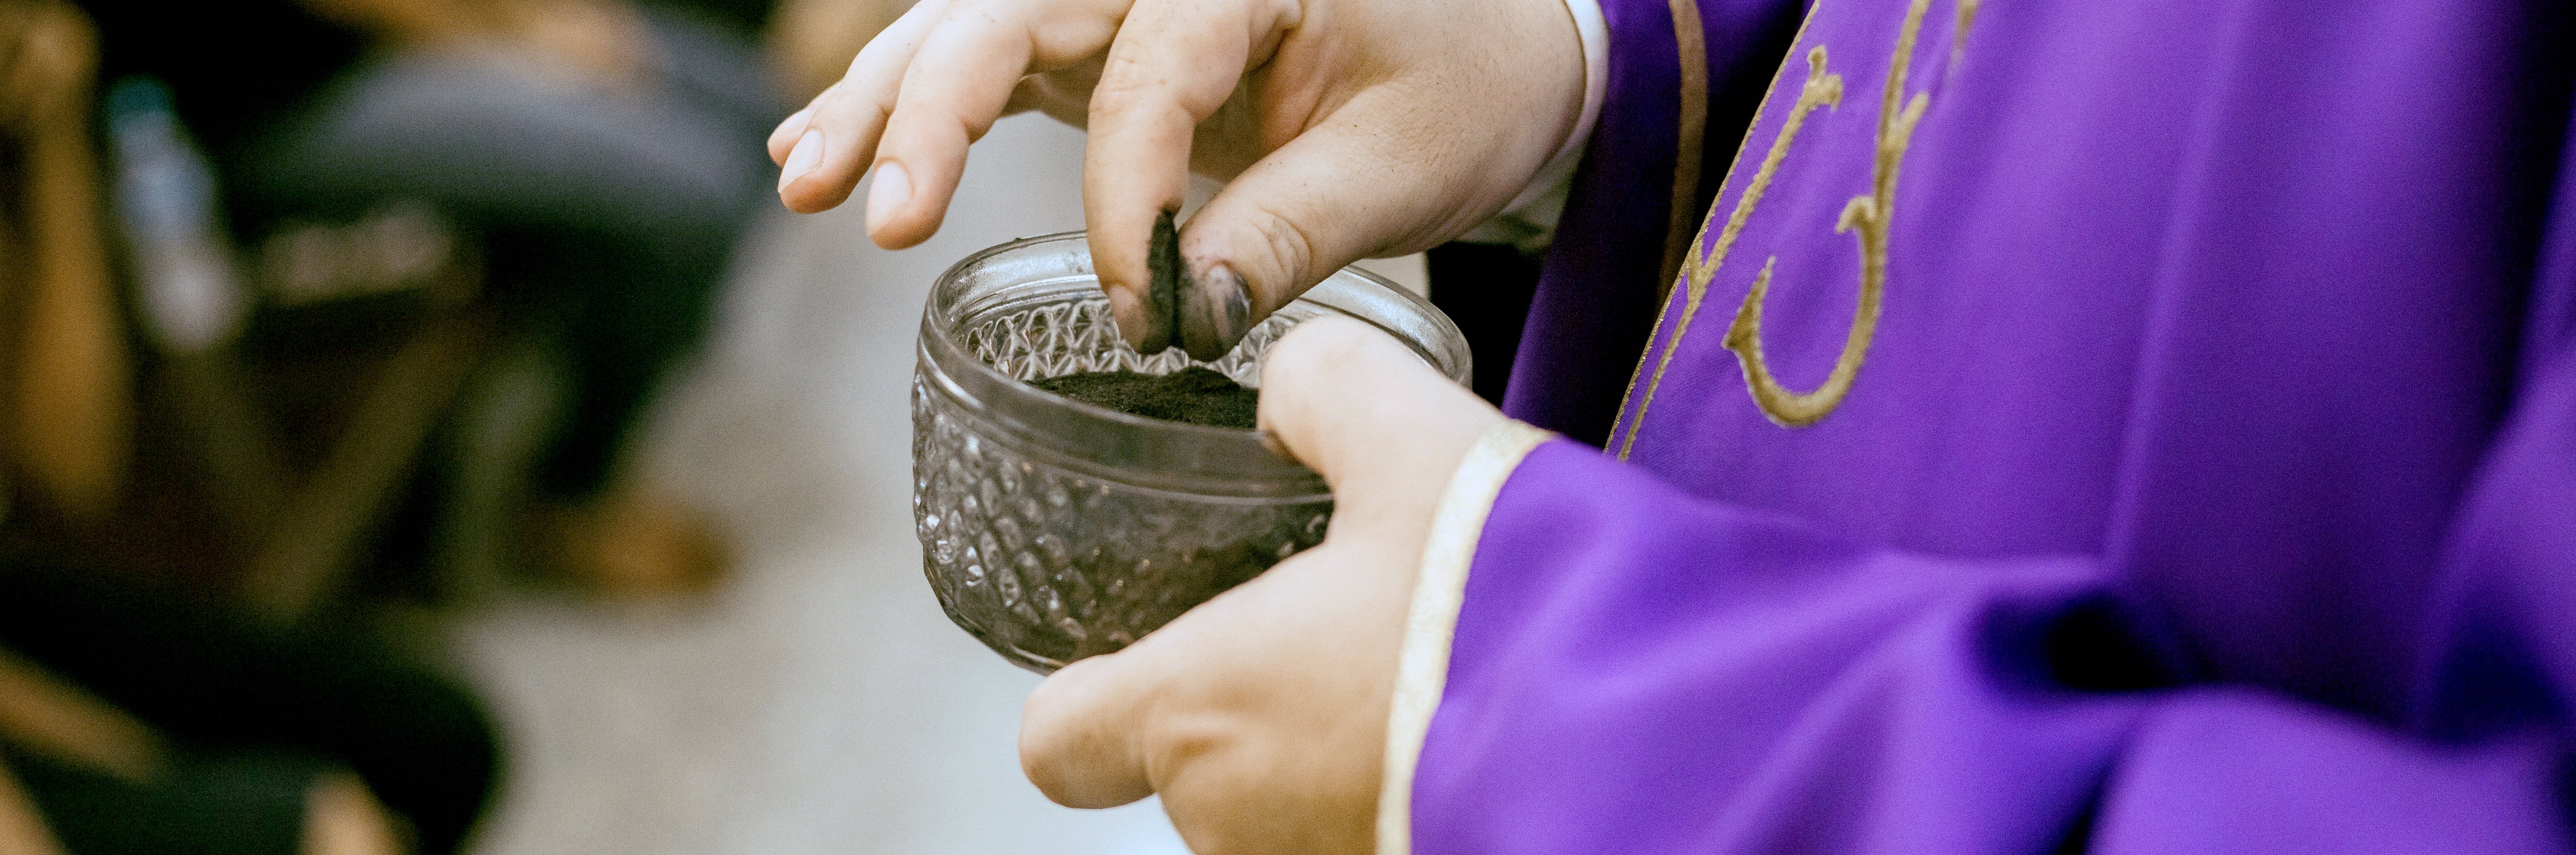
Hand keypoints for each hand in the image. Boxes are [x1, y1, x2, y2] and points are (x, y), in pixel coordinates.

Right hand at [768, 0, 1582, 352]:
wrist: (1501, 50)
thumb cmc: (1469, 89)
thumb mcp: (1407, 166)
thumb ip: (1291, 231)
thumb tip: (1187, 309)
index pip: (1150, 72)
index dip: (1127, 198)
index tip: (1146, 311)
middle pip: (1009, 12)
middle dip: (926, 109)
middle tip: (880, 215)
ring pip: (970, 27)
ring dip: (885, 104)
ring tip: (806, 185)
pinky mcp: (1097, 39)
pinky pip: (983, 58)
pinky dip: (907, 103)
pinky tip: (822, 150)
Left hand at [1017, 317, 1502, 853]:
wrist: (1657, 727)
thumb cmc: (1511, 595)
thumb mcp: (1414, 436)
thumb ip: (1323, 387)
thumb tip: (1292, 387)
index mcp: (1200, 706)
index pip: (1056, 742)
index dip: (1083, 696)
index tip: (1144, 645)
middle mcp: (1237, 816)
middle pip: (1188, 768)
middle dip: (1254, 700)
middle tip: (1350, 624)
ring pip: (1280, 802)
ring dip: (1329, 742)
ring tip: (1429, 667)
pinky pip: (1362, 821)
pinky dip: (1397, 777)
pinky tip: (1472, 723)